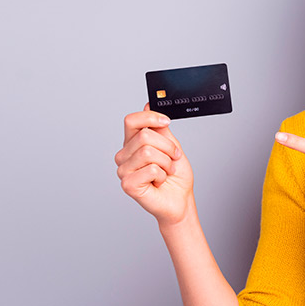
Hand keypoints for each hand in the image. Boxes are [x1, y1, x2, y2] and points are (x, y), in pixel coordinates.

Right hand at [115, 104, 194, 226]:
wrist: (180, 200)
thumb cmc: (175, 176)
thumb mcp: (171, 146)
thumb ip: (160, 128)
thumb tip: (149, 105)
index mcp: (132, 143)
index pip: (131, 120)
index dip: (150, 117)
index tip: (166, 121)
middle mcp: (124, 155)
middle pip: (145, 136)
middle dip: (167, 147)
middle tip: (172, 159)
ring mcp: (124, 170)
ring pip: (149, 152)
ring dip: (166, 163)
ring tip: (165, 172)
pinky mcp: (128, 184)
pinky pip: (151, 169)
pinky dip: (162, 175)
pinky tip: (159, 182)